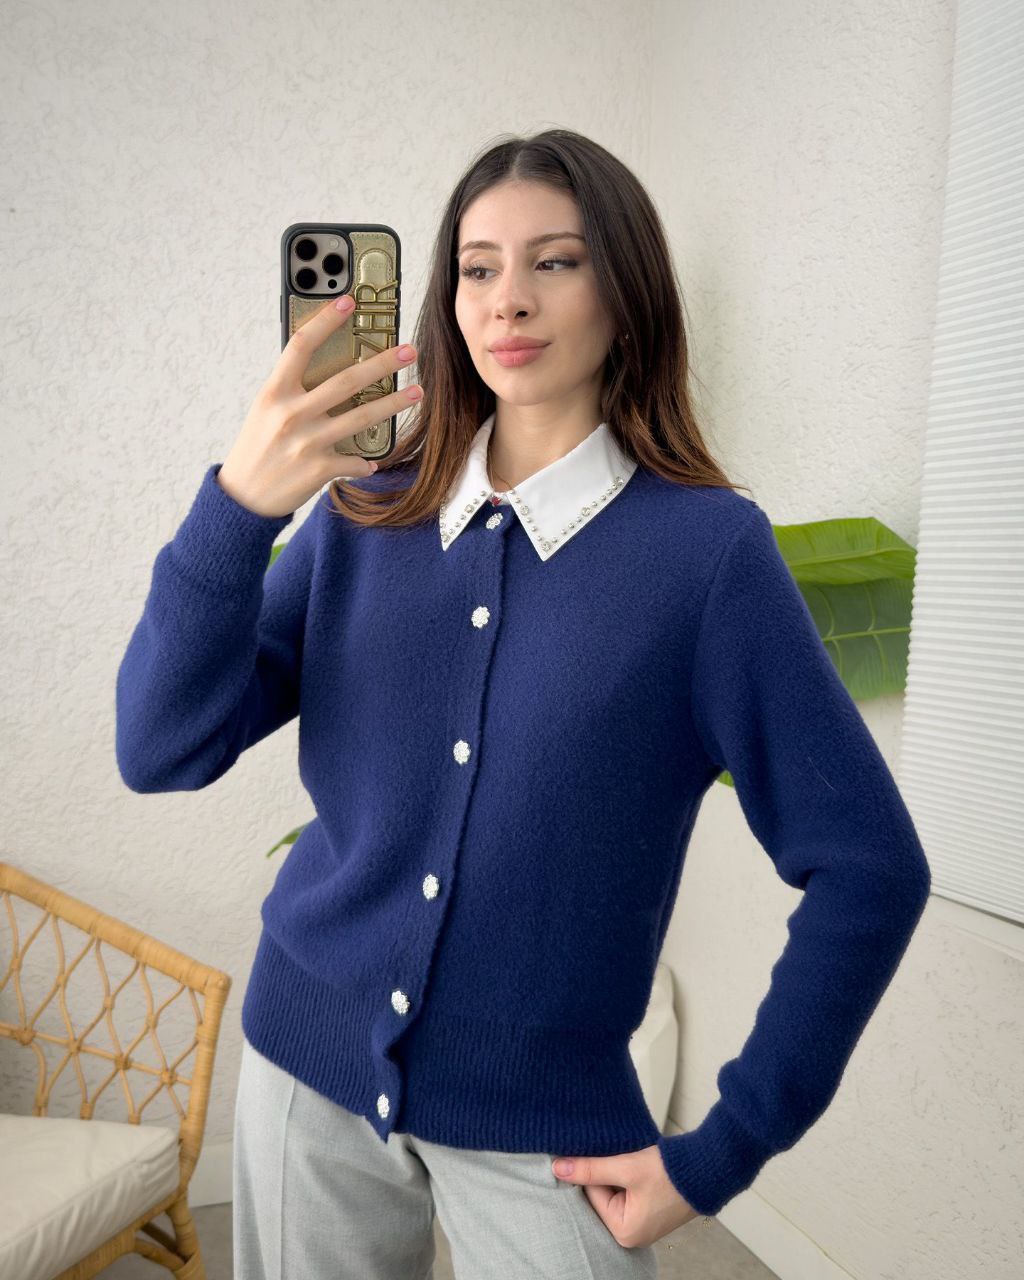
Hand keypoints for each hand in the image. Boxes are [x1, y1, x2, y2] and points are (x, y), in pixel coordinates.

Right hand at [217, 294, 421, 518]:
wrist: (243, 496)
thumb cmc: (256, 449)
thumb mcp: (266, 411)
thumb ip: (293, 391)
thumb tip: (327, 370)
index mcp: (274, 392)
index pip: (302, 345)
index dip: (326, 320)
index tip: (349, 301)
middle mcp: (291, 413)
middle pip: (346, 380)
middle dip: (382, 363)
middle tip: (409, 351)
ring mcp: (307, 442)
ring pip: (361, 417)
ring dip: (393, 404)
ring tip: (416, 392)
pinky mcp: (319, 469)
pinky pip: (355, 461)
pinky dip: (366, 462)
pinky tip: (373, 461)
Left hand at [551, 1144, 702, 1247]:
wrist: (709, 1167)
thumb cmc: (670, 1173)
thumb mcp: (626, 1167)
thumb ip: (590, 1169)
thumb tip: (557, 1168)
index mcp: (624, 1232)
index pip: (591, 1195)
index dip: (593, 1171)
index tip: (599, 1152)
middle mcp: (633, 1234)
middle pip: (601, 1196)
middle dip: (605, 1174)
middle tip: (617, 1156)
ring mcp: (643, 1223)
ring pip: (614, 1191)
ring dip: (617, 1173)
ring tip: (630, 1160)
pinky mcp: (651, 1210)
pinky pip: (628, 1192)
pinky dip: (628, 1177)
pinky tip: (636, 1164)